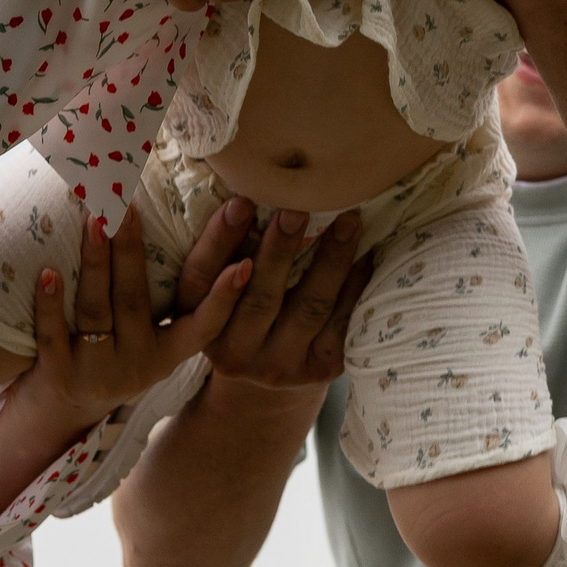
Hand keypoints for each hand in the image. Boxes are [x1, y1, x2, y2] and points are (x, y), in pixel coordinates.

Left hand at [9, 203, 244, 429]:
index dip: (224, 298)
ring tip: (93, 221)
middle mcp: (139, 365)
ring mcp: (98, 372)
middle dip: (130, 250)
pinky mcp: (60, 376)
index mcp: (170, 352)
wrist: (65, 409)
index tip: (244, 265)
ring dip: (94, 262)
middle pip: (135, 301)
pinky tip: (48, 273)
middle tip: (127, 205)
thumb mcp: (150, 338)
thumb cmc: (116, 351)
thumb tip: (190, 223)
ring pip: (96, 310)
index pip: (204, 325)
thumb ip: (168, 300)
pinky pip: (53, 335)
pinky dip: (50, 304)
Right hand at [172, 198, 370, 389]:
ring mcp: (279, 366)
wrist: (267, 382)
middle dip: (280, 250)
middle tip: (297, 209)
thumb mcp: (217, 294)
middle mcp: (234, 353)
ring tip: (348, 222)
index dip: (218, 242)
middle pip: (259, 298)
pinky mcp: (319, 370)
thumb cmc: (241, 314)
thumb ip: (222, 253)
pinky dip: (355, 285)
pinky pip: (341, 322)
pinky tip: (366, 254)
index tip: (240, 203)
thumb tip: (245, 184)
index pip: (201, 281)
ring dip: (331, 261)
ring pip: (308, 308)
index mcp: (200, 326)